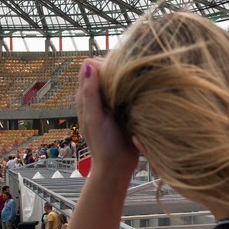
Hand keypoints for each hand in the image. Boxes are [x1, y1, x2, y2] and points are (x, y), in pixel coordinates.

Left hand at [76, 58, 139, 182]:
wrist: (118, 166)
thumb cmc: (103, 144)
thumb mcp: (94, 118)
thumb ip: (90, 93)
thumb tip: (88, 65)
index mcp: (86, 96)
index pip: (90, 65)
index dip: (102, 62)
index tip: (117, 69)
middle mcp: (98, 95)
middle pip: (106, 68)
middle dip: (116, 66)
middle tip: (130, 74)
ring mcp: (112, 100)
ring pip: (118, 77)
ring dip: (127, 75)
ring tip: (138, 80)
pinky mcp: (125, 106)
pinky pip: (129, 88)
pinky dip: (134, 85)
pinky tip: (142, 89)